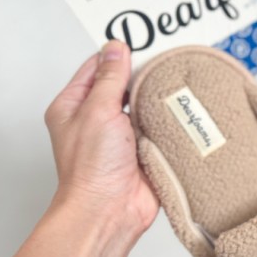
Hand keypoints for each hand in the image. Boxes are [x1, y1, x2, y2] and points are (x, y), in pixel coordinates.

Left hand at [44, 40, 157, 236]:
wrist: (111, 210)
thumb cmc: (92, 170)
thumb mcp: (98, 111)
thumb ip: (111, 78)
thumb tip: (116, 49)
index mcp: (74, 107)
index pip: (97, 69)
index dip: (118, 56)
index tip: (140, 46)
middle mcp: (97, 120)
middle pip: (125, 85)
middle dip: (144, 78)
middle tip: (164, 66)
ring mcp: (123, 136)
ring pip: (146, 106)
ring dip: (159, 101)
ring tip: (176, 88)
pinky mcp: (146, 150)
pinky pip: (162, 127)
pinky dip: (171, 121)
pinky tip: (182, 112)